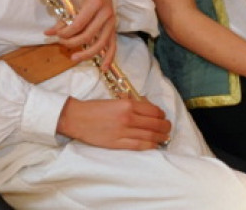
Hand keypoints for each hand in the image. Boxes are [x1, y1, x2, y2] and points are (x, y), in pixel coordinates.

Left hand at [45, 0, 116, 67]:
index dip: (65, 33)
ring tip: (74, 58)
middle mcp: (105, 14)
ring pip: (100, 44)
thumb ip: (63, 19)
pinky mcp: (114, 29)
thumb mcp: (72, 2)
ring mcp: (111, 23)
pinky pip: (113, 45)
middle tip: (62, 43)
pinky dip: (109, 57)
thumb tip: (48, 33)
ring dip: (87, 54)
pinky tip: (103, 68)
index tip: (57, 34)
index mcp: (94, 4)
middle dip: (72, 42)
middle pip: (88, 36)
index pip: (78, 24)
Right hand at [56, 97, 171, 148]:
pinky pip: (139, 145)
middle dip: (165, 126)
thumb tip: (146, 106)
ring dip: (161, 137)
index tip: (162, 116)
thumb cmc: (95, 107)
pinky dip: (150, 146)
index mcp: (127, 104)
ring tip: (165, 137)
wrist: (77, 118)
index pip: (152, 110)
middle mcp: (128, 117)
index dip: (161, 114)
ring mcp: (123, 131)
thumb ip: (130, 102)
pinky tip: (155, 145)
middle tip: (168, 127)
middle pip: (154, 123)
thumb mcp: (114, 100)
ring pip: (149, 135)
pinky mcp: (118, 143)